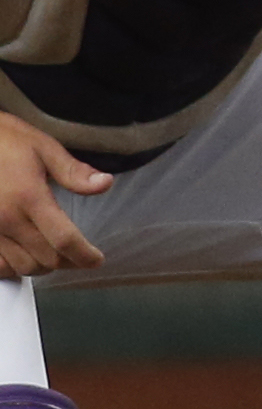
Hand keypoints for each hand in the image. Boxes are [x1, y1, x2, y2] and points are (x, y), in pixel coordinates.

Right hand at [0, 112, 109, 278]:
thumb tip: (104, 184)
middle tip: (80, 255)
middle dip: (69, 261)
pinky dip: (14, 267)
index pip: (63, 239)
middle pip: (45, 259)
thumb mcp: (43, 148)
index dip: (84, 255)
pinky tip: (24, 255)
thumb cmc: (4, 141)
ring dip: (43, 266)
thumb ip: (73, 172)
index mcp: (29, 197)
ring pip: (21, 267)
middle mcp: (6, 219)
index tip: (96, 260)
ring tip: (55, 256)